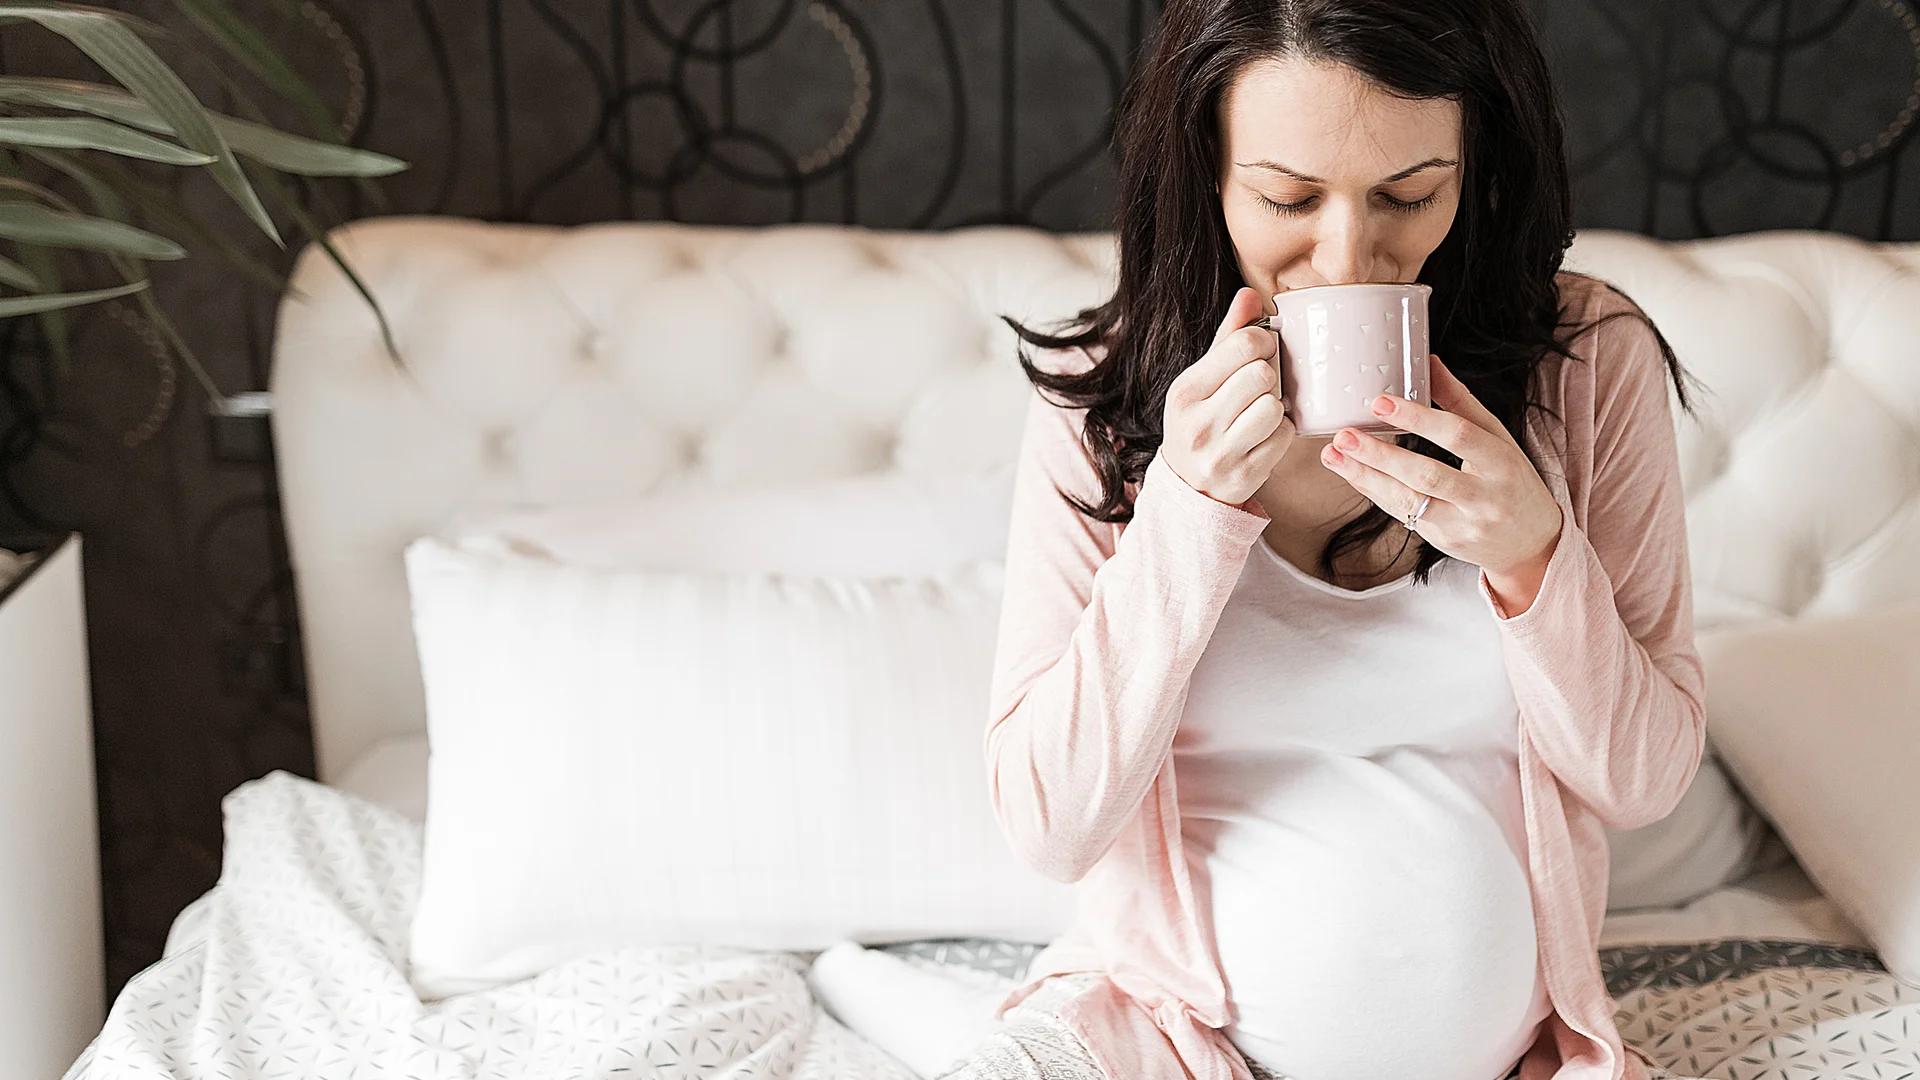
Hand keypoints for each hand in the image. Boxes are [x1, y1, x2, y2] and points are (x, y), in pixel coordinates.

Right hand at [1161, 286, 1298, 505]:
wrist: (1189, 485)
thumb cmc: (1201, 420)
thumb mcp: (1202, 378)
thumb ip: (1227, 336)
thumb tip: (1250, 294)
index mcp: (1185, 391)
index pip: (1243, 345)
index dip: (1264, 342)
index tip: (1262, 352)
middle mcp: (1198, 423)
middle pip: (1262, 375)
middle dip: (1270, 376)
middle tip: (1262, 385)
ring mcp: (1220, 453)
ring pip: (1274, 407)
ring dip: (1276, 406)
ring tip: (1261, 412)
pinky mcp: (1245, 475)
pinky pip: (1284, 437)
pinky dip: (1282, 432)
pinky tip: (1265, 434)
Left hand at [1316, 353, 1562, 581]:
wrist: (1533, 542)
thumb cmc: (1511, 479)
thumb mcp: (1497, 437)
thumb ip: (1460, 402)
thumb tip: (1428, 360)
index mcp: (1502, 462)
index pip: (1458, 435)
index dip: (1418, 418)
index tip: (1380, 401)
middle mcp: (1484, 496)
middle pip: (1428, 474)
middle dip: (1381, 455)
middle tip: (1345, 434)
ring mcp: (1463, 524)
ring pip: (1408, 500)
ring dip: (1365, 477)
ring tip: (1333, 454)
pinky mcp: (1444, 542)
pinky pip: (1402, 514)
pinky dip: (1374, 491)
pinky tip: (1351, 472)